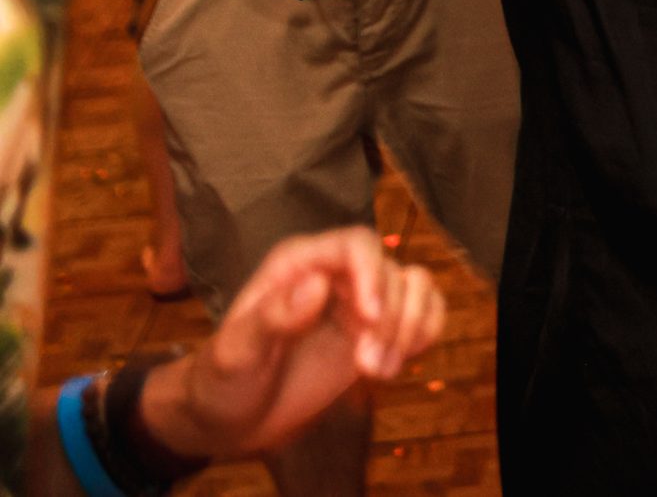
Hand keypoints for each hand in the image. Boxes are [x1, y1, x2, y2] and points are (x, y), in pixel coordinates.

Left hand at [139, 227, 446, 461]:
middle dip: (389, 321)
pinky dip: (422, 337)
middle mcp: (336, 274)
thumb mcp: (236, 354)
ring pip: (417, 287)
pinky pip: (425, 313)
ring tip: (379, 373)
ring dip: (409, 330)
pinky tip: (392, 368)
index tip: (369, 320)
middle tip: (365, 369)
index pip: (356, 245)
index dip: (372, 275)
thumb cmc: (222, 383)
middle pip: (393, 272)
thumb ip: (273, 317)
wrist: (231, 421)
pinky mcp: (379, 330)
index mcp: (299, 265)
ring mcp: (361, 302)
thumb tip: (318, 283)